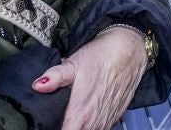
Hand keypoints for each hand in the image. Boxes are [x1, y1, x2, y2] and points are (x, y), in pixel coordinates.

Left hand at [33, 28, 147, 129]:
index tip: (48, 124)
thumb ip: (55, 77)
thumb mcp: (74, 63)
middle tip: (58, 118)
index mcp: (80, 113)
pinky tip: (86, 116)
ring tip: (71, 117)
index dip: (53, 129)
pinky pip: (101, 128)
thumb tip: (38, 85)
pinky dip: (91, 125)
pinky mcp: (115, 117)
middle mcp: (94, 121)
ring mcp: (106, 120)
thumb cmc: (102, 55)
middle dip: (66, 127)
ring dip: (80, 127)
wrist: (132, 49)